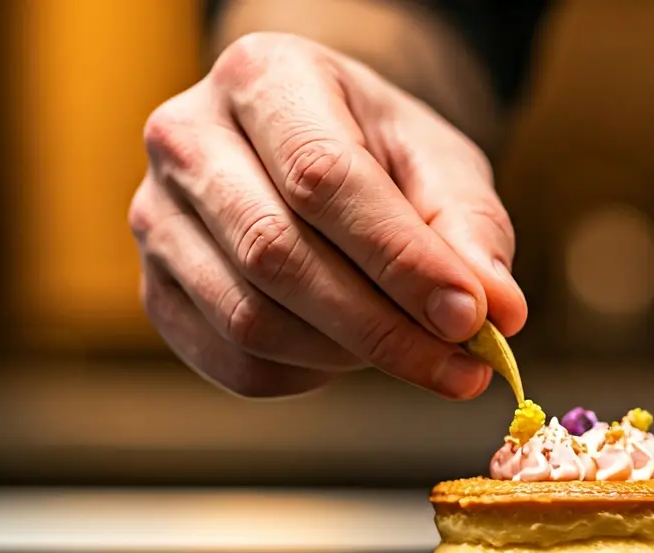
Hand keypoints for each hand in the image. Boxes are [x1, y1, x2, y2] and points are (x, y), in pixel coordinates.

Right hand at [129, 33, 526, 397]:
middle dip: (382, 327)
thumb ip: (470, 228)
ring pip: (250, 319)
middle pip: (276, 254)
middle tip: (463, 367)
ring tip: (410, 348)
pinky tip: (350, 353)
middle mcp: (187, 140)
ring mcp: (156, 219)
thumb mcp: (438, 162)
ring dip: (348, 356)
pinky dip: (308, 376)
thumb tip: (497, 311)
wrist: (306, 151)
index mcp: (263, 76)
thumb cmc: (377, 150)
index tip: (471, 317)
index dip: (400, 258)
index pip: (323, 178)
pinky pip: (233, 361)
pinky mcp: (156, 291)